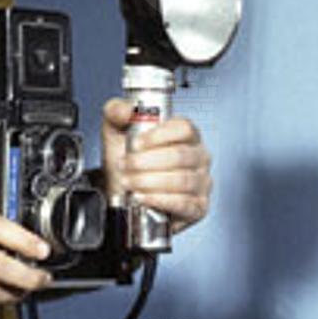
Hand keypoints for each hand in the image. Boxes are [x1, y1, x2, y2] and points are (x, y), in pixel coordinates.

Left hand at [98, 98, 212, 234]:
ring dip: (148, 181)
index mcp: (186, 134)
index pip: (184, 128)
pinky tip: (142, 197)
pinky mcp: (197, 207)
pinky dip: (158, 200)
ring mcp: (201, 183)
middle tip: (125, 165)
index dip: (158, 136)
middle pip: (180, 155)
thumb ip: (116, 111)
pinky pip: (183, 203)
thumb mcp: (116, 131)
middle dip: (146, 162)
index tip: (135, 144)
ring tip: (129, 182)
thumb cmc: (127, 161)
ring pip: (181, 180)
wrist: (121, 192)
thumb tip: (127, 110)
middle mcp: (198, 156)